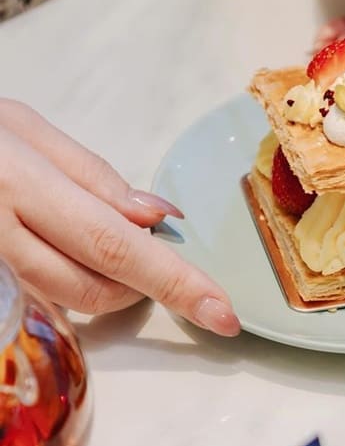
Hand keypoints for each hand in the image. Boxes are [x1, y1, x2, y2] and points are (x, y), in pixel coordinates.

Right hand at [0, 100, 239, 335]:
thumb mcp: (27, 131)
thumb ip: (93, 177)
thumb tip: (156, 217)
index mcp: (19, 182)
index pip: (115, 243)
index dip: (175, 282)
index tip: (223, 314)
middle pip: (94, 284)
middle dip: (148, 287)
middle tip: (168, 267)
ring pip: (68, 298)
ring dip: (112, 287)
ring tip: (120, 255)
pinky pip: (40, 295)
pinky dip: (76, 282)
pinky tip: (79, 256)